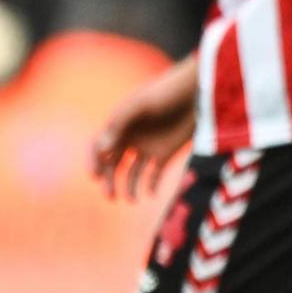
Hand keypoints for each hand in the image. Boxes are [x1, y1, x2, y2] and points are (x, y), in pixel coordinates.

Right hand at [93, 57, 202, 199]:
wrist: (197, 92)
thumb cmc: (166, 93)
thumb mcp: (141, 105)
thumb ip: (120, 125)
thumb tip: (102, 150)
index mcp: (119, 126)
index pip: (98, 147)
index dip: (94, 162)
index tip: (95, 176)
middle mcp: (130, 139)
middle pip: (112, 164)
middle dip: (109, 180)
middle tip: (110, 195)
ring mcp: (147, 147)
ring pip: (132, 173)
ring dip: (129, 187)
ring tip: (131, 199)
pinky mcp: (165, 153)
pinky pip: (154, 174)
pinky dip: (151, 185)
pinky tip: (151, 194)